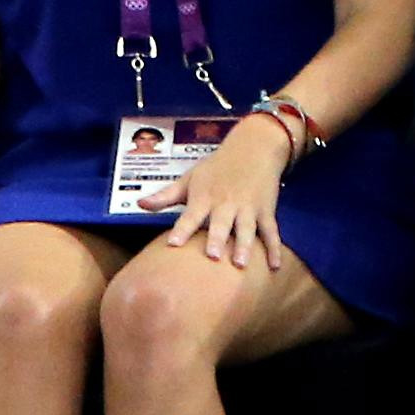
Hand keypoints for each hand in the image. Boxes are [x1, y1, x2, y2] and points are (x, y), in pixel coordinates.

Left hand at [140, 112, 291, 268]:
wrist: (254, 148)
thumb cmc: (217, 167)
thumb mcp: (190, 178)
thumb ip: (166, 195)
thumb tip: (139, 204)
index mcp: (205, 197)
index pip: (191, 215)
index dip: (182, 229)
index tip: (173, 244)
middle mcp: (226, 204)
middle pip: (221, 224)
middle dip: (217, 239)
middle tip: (213, 256)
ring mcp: (248, 208)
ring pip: (247, 229)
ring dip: (244, 246)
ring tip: (241, 264)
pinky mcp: (266, 211)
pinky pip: (271, 231)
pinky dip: (274, 248)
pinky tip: (274, 266)